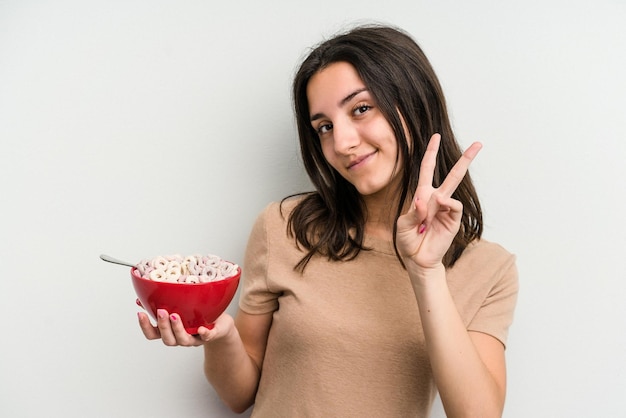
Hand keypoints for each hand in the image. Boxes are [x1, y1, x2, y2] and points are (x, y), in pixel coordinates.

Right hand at [138, 310, 234, 346]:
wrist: (220, 325)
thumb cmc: (197, 315)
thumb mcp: (179, 308)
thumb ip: (163, 303)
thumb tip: (143, 294)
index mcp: (171, 332)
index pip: (153, 334)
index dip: (145, 326)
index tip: (141, 313)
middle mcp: (180, 338)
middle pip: (167, 339)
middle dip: (162, 326)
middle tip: (161, 311)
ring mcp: (195, 338)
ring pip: (183, 340)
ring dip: (177, 328)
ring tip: (175, 315)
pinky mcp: (211, 335)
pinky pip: (207, 337)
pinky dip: (204, 334)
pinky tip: (201, 329)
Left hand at [396, 133, 481, 268]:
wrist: (417, 259)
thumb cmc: (408, 241)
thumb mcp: (403, 225)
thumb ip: (414, 212)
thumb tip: (426, 200)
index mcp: (422, 196)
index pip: (427, 169)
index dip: (431, 153)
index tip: (436, 137)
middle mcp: (437, 199)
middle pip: (453, 175)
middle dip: (466, 159)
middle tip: (478, 144)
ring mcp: (447, 209)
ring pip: (453, 189)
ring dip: (437, 199)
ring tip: (424, 219)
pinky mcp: (453, 220)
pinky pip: (453, 206)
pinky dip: (445, 205)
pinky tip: (435, 213)